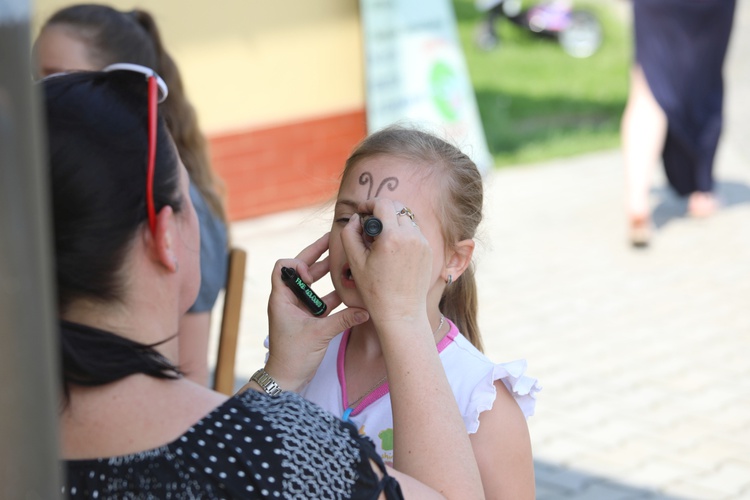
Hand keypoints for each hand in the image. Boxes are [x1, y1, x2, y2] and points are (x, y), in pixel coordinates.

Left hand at [265, 233, 368, 391]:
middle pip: (301, 270)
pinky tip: (349, 291)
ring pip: (313, 285)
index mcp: (281, 299)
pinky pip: (321, 300)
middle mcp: (288, 300)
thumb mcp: (320, 335)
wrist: (286, 379)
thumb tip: (366, 309)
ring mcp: (298, 309)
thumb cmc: (293, 357)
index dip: (297, 263)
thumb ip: (344, 319)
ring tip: (346, 263)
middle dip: (318, 257)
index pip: (283, 267)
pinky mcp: (307, 319)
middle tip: (336, 242)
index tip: (311, 272)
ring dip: (328, 275)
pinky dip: (333, 295)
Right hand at [340, 199, 431, 325]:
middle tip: (370, 225)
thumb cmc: (375, 290)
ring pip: (407, 218)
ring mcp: (423, 243)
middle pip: (397, 207)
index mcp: (392, 236)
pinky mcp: (428, 251)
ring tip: (381, 239)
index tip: (361, 212)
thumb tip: (355, 218)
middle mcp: (411, 236)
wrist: (401, 313)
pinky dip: (403, 233)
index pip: (383, 203)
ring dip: (393, 221)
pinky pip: (415, 232)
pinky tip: (393, 250)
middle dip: (382, 210)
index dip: (369, 204)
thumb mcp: (355, 262)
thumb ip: (350, 234)